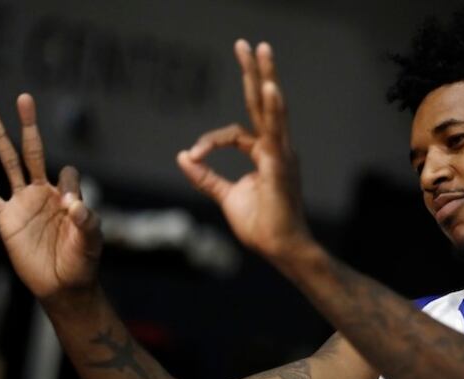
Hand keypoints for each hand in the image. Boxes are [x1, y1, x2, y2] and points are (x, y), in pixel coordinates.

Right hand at [0, 94, 101, 300]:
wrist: (63, 286)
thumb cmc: (82, 262)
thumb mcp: (91, 241)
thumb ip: (86, 221)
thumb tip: (73, 205)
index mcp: (68, 196)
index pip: (69, 175)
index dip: (71, 189)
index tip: (72, 211)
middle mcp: (44, 194)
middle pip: (33, 152)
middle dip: (29, 126)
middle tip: (24, 98)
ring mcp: (23, 204)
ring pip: (8, 165)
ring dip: (0, 139)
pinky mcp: (7, 220)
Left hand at [177, 40, 310, 257]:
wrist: (279, 249)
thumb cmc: (261, 226)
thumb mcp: (226, 197)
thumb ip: (206, 176)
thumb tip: (182, 157)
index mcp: (264, 154)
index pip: (235, 133)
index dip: (209, 141)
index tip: (192, 156)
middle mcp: (276, 149)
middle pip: (262, 104)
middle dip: (254, 72)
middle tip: (249, 44)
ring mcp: (282, 154)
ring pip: (272, 109)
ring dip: (265, 77)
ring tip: (261, 50)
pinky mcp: (281, 165)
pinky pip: (275, 132)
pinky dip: (272, 109)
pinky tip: (269, 88)